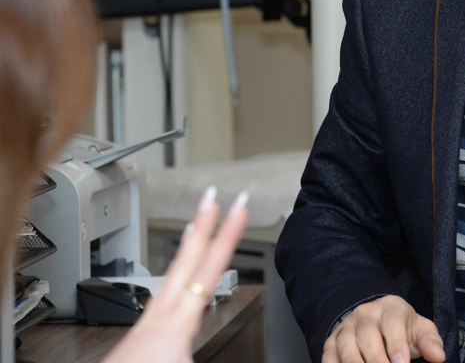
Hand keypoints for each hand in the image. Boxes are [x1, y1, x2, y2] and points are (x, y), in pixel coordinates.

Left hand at [102, 186, 248, 362]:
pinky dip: (171, 279)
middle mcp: (158, 318)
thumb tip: (251, 354)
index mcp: (178, 323)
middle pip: (185, 261)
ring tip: (194, 228)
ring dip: (185, 249)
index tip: (238, 207)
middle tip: (212, 195)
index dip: (227, 234)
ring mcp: (145, 326)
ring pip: (170, 277)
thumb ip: (217, 351)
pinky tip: (171, 283)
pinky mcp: (136, 340)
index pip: (209, 267)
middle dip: (202, 225)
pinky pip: (160, 298)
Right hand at [324, 295, 444, 362]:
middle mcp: (364, 314)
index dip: (397, 345)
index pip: (392, 324)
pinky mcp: (330, 343)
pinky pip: (329, 358)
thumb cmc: (402, 329)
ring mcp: (345, 328)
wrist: (376, 320)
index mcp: (390, 308)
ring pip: (346, 347)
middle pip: (367, 336)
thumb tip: (439, 357)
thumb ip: (430, 342)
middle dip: (377, 360)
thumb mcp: (419, 330)